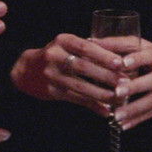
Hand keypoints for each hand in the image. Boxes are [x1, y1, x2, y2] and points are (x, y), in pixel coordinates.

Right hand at [11, 35, 151, 129]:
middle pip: (84, 67)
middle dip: (106, 76)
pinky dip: (93, 105)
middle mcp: (55, 56)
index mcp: (63, 40)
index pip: (86, 47)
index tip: (121, 63)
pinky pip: (76, 100)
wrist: (25, 70)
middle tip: (126, 82)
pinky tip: (106, 111)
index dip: (104, 55)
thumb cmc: (58, 54)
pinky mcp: (51, 92)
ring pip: (81, 86)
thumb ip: (90, 49)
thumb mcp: (69, 45)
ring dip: (102, 93)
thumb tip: (122, 58)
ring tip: (120, 97)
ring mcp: (52, 75)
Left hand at [111, 38, 151, 130]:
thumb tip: (92, 42)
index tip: (122, 63)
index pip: (150, 55)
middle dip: (135, 87)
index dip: (137, 59)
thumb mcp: (137, 47)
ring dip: (135, 109)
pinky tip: (123, 125)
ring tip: (117, 115)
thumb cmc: (148, 56)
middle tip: (117, 92)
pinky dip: (138, 120)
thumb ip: (117, 45)